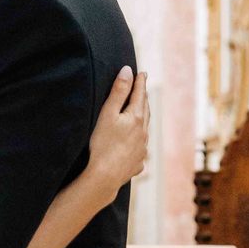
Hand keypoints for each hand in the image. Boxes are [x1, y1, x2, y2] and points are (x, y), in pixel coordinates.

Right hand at [88, 66, 149, 200]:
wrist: (105, 176)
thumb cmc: (102, 144)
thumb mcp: (108, 113)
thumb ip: (118, 91)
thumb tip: (128, 71)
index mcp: (136, 118)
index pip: (140, 95)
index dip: (140, 82)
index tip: (143, 73)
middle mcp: (143, 132)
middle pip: (145, 111)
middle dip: (143, 98)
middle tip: (142, 90)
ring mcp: (142, 149)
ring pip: (145, 129)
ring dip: (143, 119)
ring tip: (141, 113)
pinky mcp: (138, 162)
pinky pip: (140, 148)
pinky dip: (139, 140)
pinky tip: (135, 144)